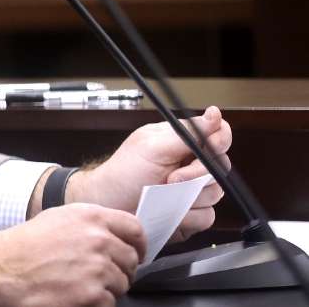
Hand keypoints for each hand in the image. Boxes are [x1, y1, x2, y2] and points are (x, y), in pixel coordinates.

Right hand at [0, 203, 145, 305]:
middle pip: (131, 260)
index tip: (135, 255)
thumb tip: (115, 237)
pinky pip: (109, 303)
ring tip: (78, 286)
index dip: (138, 245)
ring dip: (105, 288)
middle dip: (120, 270)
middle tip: (98, 276)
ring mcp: (98, 268)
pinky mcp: (94, 294)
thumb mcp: (58, 219)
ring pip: (122, 284)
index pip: (135, 229)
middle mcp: (99, 239)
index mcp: (91, 216)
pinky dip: (94, 303)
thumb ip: (90, 224)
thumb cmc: (23, 245)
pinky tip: (73, 296)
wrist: (1, 269)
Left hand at [68, 106, 231, 241]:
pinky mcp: (193, 213)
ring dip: (189, 196)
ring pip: (216, 192)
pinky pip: (207, 216)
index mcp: (183, 142)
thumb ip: (187, 133)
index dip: (219, 141)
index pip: (219, 135)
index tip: (206, 149)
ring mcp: (194, 190)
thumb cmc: (124, 172)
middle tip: (172, 178)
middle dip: (196, 173)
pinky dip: (187, 216)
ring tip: (164, 194)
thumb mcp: (153, 147)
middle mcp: (192, 164)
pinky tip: (170, 211)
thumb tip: (215, 114)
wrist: (110, 205)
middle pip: (221, 166)